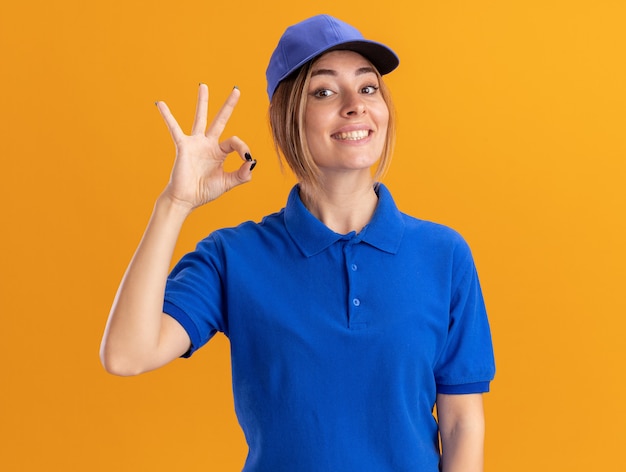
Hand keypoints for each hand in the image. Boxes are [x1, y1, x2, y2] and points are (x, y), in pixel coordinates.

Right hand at [156, 84, 255, 210]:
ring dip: (202, 102)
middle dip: (229, 105)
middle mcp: (208, 144)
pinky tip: (160, 104)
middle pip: (221, 120)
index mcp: (220, 152)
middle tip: (236, 90)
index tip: (246, 158)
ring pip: (200, 118)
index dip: (243, 148)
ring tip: (204, 86)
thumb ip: (242, 174)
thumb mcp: (228, 183)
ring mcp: (196, 143)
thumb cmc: (205, 191)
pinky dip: (167, 116)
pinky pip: (174, 128)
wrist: (186, 199)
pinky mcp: (183, 146)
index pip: (235, 142)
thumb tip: (253, 161)